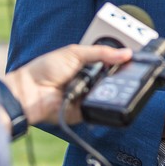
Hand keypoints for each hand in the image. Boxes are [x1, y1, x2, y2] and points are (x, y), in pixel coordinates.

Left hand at [2, 44, 132, 125]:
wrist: (29, 91)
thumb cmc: (46, 68)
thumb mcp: (75, 53)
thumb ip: (101, 53)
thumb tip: (127, 53)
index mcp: (89, 66)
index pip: (111, 64)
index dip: (122, 62)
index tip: (135, 58)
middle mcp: (90, 82)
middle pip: (113, 79)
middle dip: (119, 75)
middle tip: (130, 70)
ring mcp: (88, 98)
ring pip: (108, 94)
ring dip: (108, 88)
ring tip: (104, 81)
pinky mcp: (85, 112)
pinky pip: (98, 108)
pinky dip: (99, 102)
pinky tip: (95, 94)